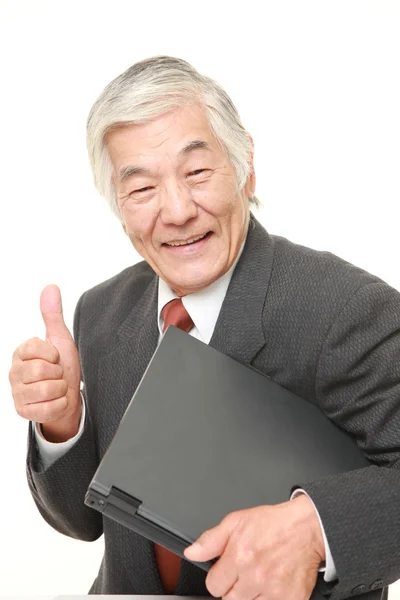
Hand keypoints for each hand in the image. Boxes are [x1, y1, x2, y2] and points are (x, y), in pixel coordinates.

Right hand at [9, 284, 81, 441]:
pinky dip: (59, 404)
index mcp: (20, 353)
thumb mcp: (60, 339)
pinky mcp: (24, 412)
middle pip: (42, 370)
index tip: (54, 357)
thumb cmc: (61, 367)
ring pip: (47, 389)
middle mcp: (14, 372)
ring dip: (60, 389)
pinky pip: (49, 408)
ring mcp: (17, 394)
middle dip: (57, 373)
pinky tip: (55, 401)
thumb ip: (53, 315)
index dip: (52, 353)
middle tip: (56, 374)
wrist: (68, 396)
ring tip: (56, 387)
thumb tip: (51, 287)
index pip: (36, 347)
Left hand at [184, 495, 324, 599]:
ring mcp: (273, 590)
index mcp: (239, 556)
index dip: (219, 577)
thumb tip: (192, 553)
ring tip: (259, 577)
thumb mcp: (237, 521)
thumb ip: (211, 540)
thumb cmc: (273, 524)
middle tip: (245, 572)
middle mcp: (255, 576)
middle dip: (233, 587)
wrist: (306, 528)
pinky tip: (272, 584)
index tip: (227, 571)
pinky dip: (268, 598)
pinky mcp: (290, 599)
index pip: (213, 585)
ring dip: (250, 595)